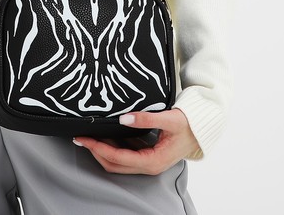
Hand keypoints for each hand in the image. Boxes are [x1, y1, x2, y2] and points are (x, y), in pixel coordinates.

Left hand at [72, 108, 199, 174]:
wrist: (203, 131)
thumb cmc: (189, 125)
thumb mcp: (169, 119)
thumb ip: (146, 118)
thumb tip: (124, 119)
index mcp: (152, 160)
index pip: (118, 158)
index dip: (99, 148)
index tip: (85, 138)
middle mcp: (148, 166)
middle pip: (114, 164)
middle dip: (95, 151)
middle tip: (81, 137)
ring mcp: (148, 162)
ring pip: (118, 162)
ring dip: (102, 151)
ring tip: (89, 136)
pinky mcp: (148, 156)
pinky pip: (125, 156)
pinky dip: (113, 148)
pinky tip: (106, 135)